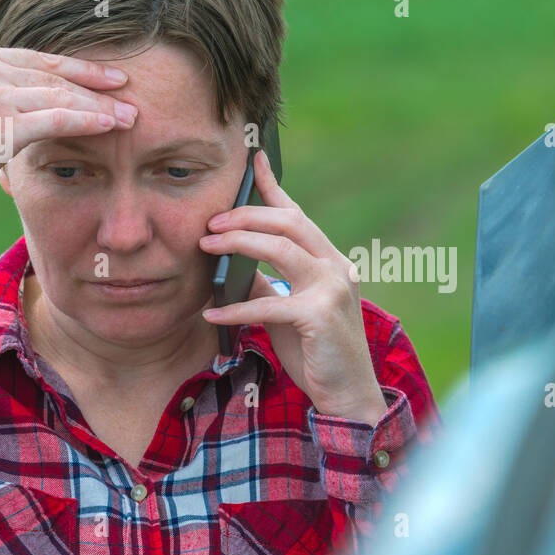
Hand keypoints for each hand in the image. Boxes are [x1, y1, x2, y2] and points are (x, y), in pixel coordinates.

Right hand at [0, 45, 138, 195]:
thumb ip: (6, 91)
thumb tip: (48, 96)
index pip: (43, 60)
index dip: (82, 68)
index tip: (113, 77)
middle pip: (56, 76)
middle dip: (97, 88)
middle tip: (130, 97)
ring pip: (60, 96)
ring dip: (99, 107)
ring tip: (129, 117)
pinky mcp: (2, 122)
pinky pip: (55, 119)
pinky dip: (86, 121)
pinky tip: (109, 125)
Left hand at [199, 150, 387, 426]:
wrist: (349, 394)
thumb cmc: (317, 353)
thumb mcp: (286, 311)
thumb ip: (267, 284)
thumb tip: (232, 265)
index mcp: (330, 262)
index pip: (298, 216)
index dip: (273, 187)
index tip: (252, 161)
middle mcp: (336, 268)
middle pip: (289, 223)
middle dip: (245, 217)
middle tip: (209, 223)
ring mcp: (332, 289)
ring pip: (281, 249)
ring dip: (238, 243)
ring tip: (206, 246)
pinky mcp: (320, 316)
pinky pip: (270, 302)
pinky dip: (237, 307)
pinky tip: (212, 311)